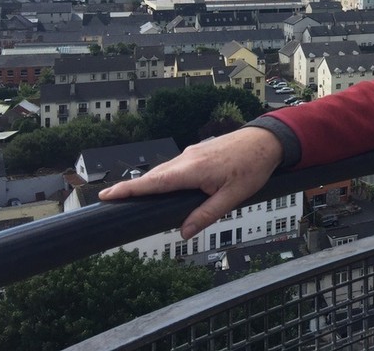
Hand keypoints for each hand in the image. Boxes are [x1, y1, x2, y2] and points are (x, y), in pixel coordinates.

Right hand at [98, 126, 282, 238]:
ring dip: (150, 182)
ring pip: (165, 170)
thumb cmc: (253, 166)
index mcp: (193, 170)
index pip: (153, 182)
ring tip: (134, 197)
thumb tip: (184, 232)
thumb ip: (207, 214)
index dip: (128, 189)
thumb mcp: (233, 196)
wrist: (267, 140)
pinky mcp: (198, 152)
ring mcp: (192, 153)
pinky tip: (167, 187)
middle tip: (112, 201)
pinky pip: (175, 166)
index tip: (106, 195)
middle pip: (154, 176)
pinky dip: (165, 176)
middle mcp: (187, 158)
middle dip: (133, 188)